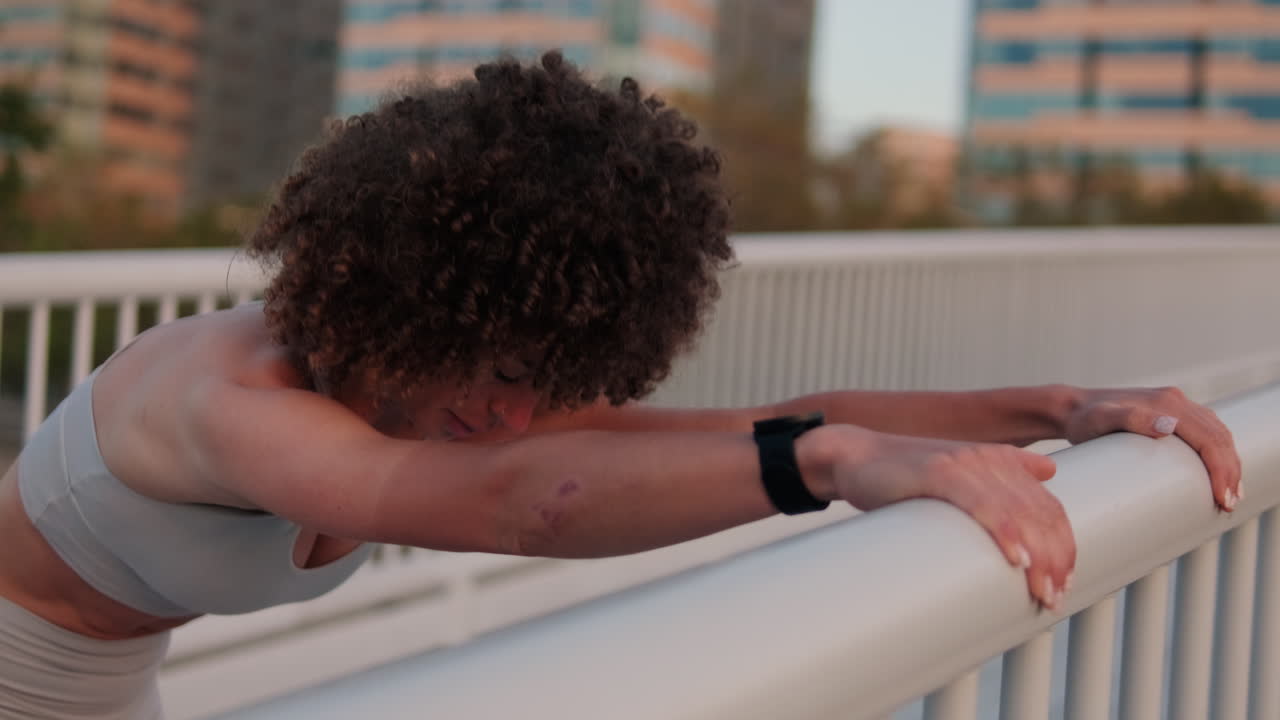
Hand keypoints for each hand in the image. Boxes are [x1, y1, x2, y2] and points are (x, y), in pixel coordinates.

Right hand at [808, 426, 1073, 609]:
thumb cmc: (900, 474)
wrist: (851, 456)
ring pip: (1018, 511)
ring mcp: (964, 462)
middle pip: (1041, 512)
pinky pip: (982, 503)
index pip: (1048, 506)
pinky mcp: (938, 470)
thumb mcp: (957, 472)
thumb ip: (1002, 470)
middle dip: (1055, 558)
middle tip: (1054, 596)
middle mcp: (988, 458)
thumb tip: (1049, 473)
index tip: (1064, 581)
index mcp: (998, 460)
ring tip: (1041, 589)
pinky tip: (1016, 559)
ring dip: (1037, 556)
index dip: (1063, 545)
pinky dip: (1004, 531)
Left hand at [1063, 386, 1240, 510]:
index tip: (1223, 498)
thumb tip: (1168, 426)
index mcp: (1168, 403)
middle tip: (1228, 504)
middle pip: (1218, 437)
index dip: (1221, 469)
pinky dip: (1217, 454)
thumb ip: (1130, 419)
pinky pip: (1205, 433)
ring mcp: (1174, 406)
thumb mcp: (1101, 420)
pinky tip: (1218, 474)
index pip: (1209, 438)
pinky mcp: (1170, 414)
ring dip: (1228, 464)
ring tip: (1229, 495)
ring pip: (1216, 434)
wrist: (1071, 409)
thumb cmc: (1083, 420)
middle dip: (1229, 472)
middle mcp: (1175, 401)